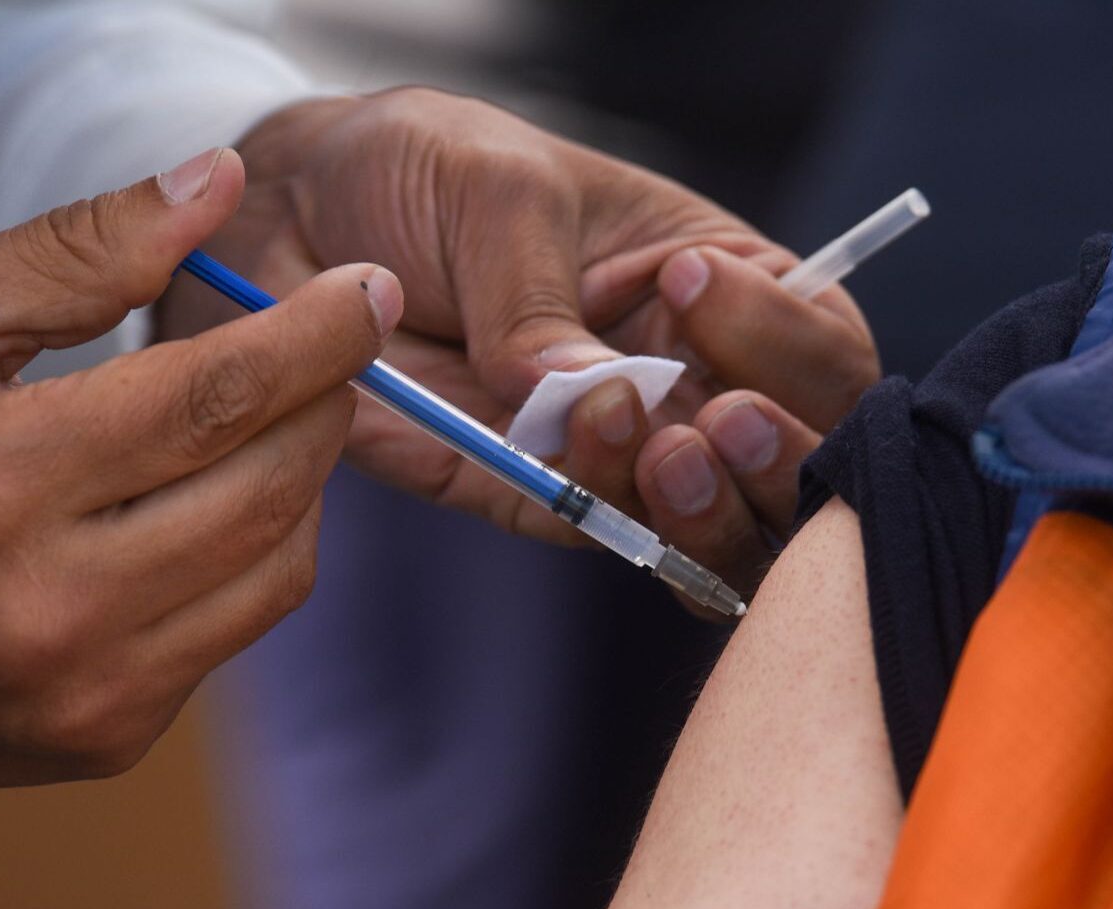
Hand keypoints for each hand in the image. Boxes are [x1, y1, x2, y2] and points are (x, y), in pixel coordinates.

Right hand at [0, 149, 395, 830]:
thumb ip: (74, 251)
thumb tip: (213, 186)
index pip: (215, 395)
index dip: (315, 335)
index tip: (365, 292)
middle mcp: (51, 604)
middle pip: (268, 487)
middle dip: (325, 404)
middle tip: (327, 354)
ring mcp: (86, 689)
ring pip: (277, 568)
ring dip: (300, 483)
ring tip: (264, 426)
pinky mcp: (104, 740)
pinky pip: (233, 633)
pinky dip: (248, 559)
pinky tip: (203, 511)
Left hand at [157, 88, 877, 597]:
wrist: (292, 216)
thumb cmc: (420, 168)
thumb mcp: (497, 190)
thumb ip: (541, 294)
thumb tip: (589, 397)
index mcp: (722, 285)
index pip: (820, 340)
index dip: (790, 342)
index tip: (697, 294)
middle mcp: (689, 377)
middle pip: (795, 459)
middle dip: (774, 454)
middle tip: (713, 419)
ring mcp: (621, 449)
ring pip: (716, 524)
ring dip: (702, 504)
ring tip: (654, 450)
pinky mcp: (535, 496)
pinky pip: (601, 536)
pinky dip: (607, 520)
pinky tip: (575, 465)